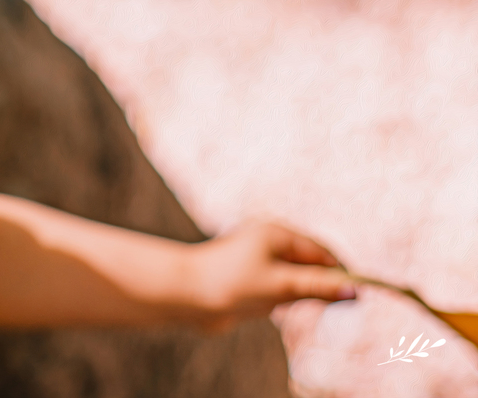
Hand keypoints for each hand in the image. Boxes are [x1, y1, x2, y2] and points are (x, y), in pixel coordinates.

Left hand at [189, 218, 355, 334]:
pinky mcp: (253, 280)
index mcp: (278, 234)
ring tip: (306, 307)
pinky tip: (284, 310)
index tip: (360, 297)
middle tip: (339, 308)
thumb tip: (356, 289)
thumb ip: (317, 286)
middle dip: (327, 284)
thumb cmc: (230, 283)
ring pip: (299, 278)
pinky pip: (283, 288)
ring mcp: (262, 262)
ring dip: (309, 293)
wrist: (184, 296)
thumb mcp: (280, 285)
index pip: (324, 252)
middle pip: (313, 264)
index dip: (343, 273)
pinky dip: (291, 299)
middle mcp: (271, 243)